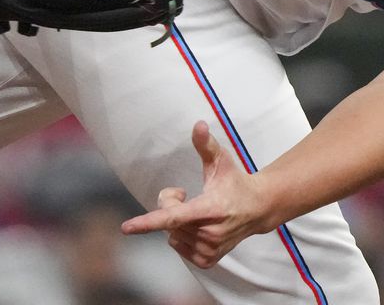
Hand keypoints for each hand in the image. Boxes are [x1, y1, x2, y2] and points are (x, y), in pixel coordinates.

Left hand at [121, 121, 272, 268]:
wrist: (257, 209)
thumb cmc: (235, 182)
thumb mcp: (221, 160)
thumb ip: (206, 144)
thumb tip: (198, 124)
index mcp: (210, 208)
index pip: (174, 216)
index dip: (148, 221)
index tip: (126, 227)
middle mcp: (210, 233)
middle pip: (168, 221)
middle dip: (171, 204)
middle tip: (186, 193)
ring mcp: (209, 249)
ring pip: (171, 234)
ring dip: (176, 221)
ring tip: (197, 211)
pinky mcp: (207, 259)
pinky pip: (176, 246)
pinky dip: (180, 235)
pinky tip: (198, 226)